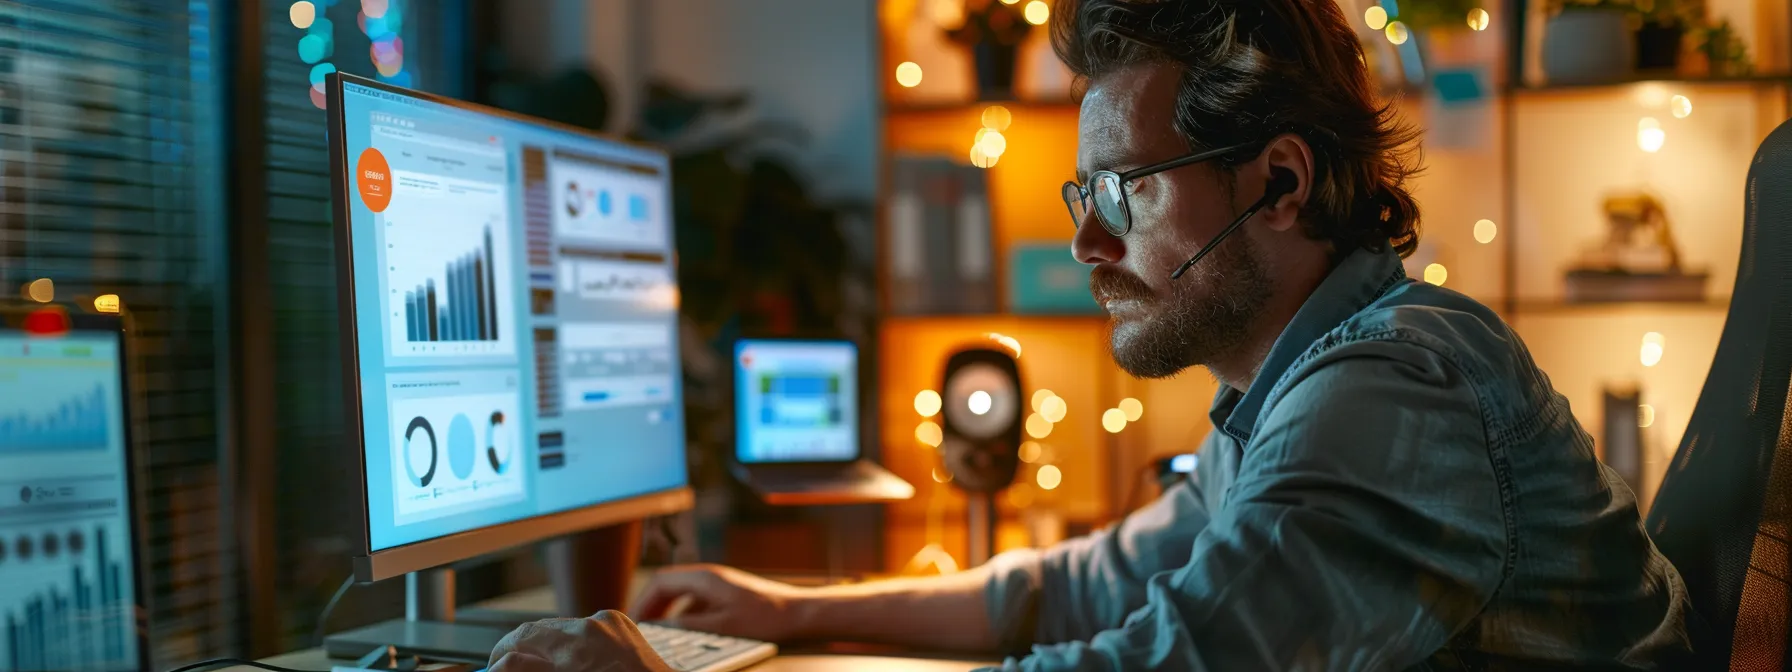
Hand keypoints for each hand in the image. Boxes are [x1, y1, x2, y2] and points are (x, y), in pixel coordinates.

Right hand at [487, 611, 673, 671]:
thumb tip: (503, 666)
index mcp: (573, 653)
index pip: (518, 645)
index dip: (500, 658)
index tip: (493, 668)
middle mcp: (588, 631)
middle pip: (534, 631)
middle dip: (517, 649)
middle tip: (506, 664)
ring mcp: (605, 623)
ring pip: (557, 627)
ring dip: (546, 644)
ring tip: (543, 662)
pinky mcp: (619, 621)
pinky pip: (584, 625)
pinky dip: (574, 641)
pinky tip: (575, 659)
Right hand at [627, 564, 804, 641]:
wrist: (800, 614)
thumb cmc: (766, 619)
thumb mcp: (722, 627)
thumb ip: (688, 625)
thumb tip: (660, 627)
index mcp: (705, 579)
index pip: (660, 581)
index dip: (642, 601)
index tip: (633, 621)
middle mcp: (710, 577)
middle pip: (669, 585)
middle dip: (651, 605)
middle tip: (641, 627)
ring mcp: (720, 585)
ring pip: (683, 594)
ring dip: (667, 610)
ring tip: (658, 631)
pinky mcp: (729, 596)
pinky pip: (697, 601)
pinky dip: (685, 614)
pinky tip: (686, 632)